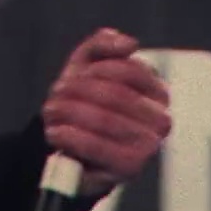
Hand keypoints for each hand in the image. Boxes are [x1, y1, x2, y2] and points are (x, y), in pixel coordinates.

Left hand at [41, 28, 169, 196]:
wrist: (72, 145)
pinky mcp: (130, 168)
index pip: (130, 70)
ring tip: (51, 112)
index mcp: (157, 92)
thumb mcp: (87, 65)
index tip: (73, 76)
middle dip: (77, 92)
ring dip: (68, 113)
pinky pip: (97, 147)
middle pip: (115, 95)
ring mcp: (148, 146)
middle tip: (54, 96)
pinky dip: (71, 137)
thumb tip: (128, 43)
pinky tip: (55, 132)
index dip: (95, 70)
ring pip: (104, 119)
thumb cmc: (84, 101)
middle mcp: (160, 120)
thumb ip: (103, 45)